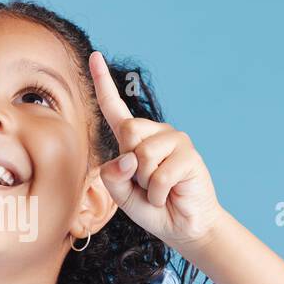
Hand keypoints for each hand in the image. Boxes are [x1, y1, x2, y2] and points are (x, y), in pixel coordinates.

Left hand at [90, 51, 224, 251]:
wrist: (182, 226)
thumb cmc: (152, 207)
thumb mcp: (121, 194)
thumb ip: (112, 176)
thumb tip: (128, 158)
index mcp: (133, 139)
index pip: (114, 107)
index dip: (103, 82)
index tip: (94, 56)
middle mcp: (154, 133)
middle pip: (128, 132)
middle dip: (131, 166)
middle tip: (144, 183)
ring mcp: (175, 140)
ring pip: (143, 156)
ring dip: (145, 184)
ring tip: (158, 190)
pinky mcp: (189, 155)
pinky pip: (160, 175)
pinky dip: (159, 194)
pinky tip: (169, 195)